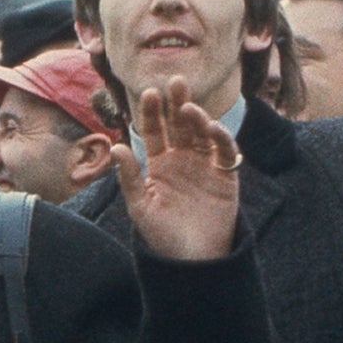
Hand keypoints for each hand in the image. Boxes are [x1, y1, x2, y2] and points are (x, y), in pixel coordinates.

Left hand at [116, 76, 242, 260]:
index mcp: (159, 164)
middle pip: (179, 125)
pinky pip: (225, 151)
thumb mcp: (140, 207)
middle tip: (175, 82)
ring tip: (189, 109)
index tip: (149, 93)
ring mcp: (205, 165)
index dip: (152, 112)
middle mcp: (182, 159)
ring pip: (202, 133)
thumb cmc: (161, 237)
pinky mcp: (226, 176)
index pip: (154, 130)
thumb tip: (116, 146)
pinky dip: (221, 138)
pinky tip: (211, 128)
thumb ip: (129, 177)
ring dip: (197, 118)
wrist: (193, 260)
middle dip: (177, 103)